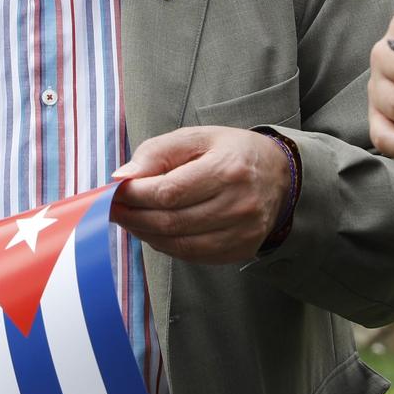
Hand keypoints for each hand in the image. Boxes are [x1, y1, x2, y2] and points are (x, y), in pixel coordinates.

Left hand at [110, 126, 291, 263]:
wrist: (279, 176)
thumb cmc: (231, 152)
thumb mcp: (197, 137)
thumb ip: (157, 152)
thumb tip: (122, 177)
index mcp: (228, 169)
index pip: (169, 192)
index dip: (136, 196)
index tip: (115, 192)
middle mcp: (239, 204)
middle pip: (171, 221)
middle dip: (134, 217)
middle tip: (114, 209)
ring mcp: (243, 232)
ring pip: (179, 244)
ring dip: (146, 234)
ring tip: (131, 219)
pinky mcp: (241, 250)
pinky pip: (193, 256)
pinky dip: (166, 246)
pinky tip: (155, 232)